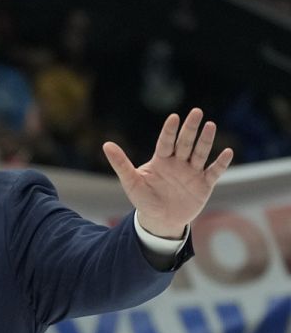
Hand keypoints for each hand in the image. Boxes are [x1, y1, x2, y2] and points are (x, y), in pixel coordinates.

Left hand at [103, 107, 232, 238]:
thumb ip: (121, 164)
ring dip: (206, 140)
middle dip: (190, 128)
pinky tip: (227, 152)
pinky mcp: (204, 184)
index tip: (174, 117)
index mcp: (161, 160)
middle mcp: (178, 162)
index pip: (166, 142)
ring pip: (200, 153)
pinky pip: (214, 171)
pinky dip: (220, 163)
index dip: (170, 130)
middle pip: (185, 143)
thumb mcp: (131, 182)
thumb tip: (106, 144)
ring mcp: (192, 172)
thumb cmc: (144, 199)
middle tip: (196, 112)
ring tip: (210, 125)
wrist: (160, 220)